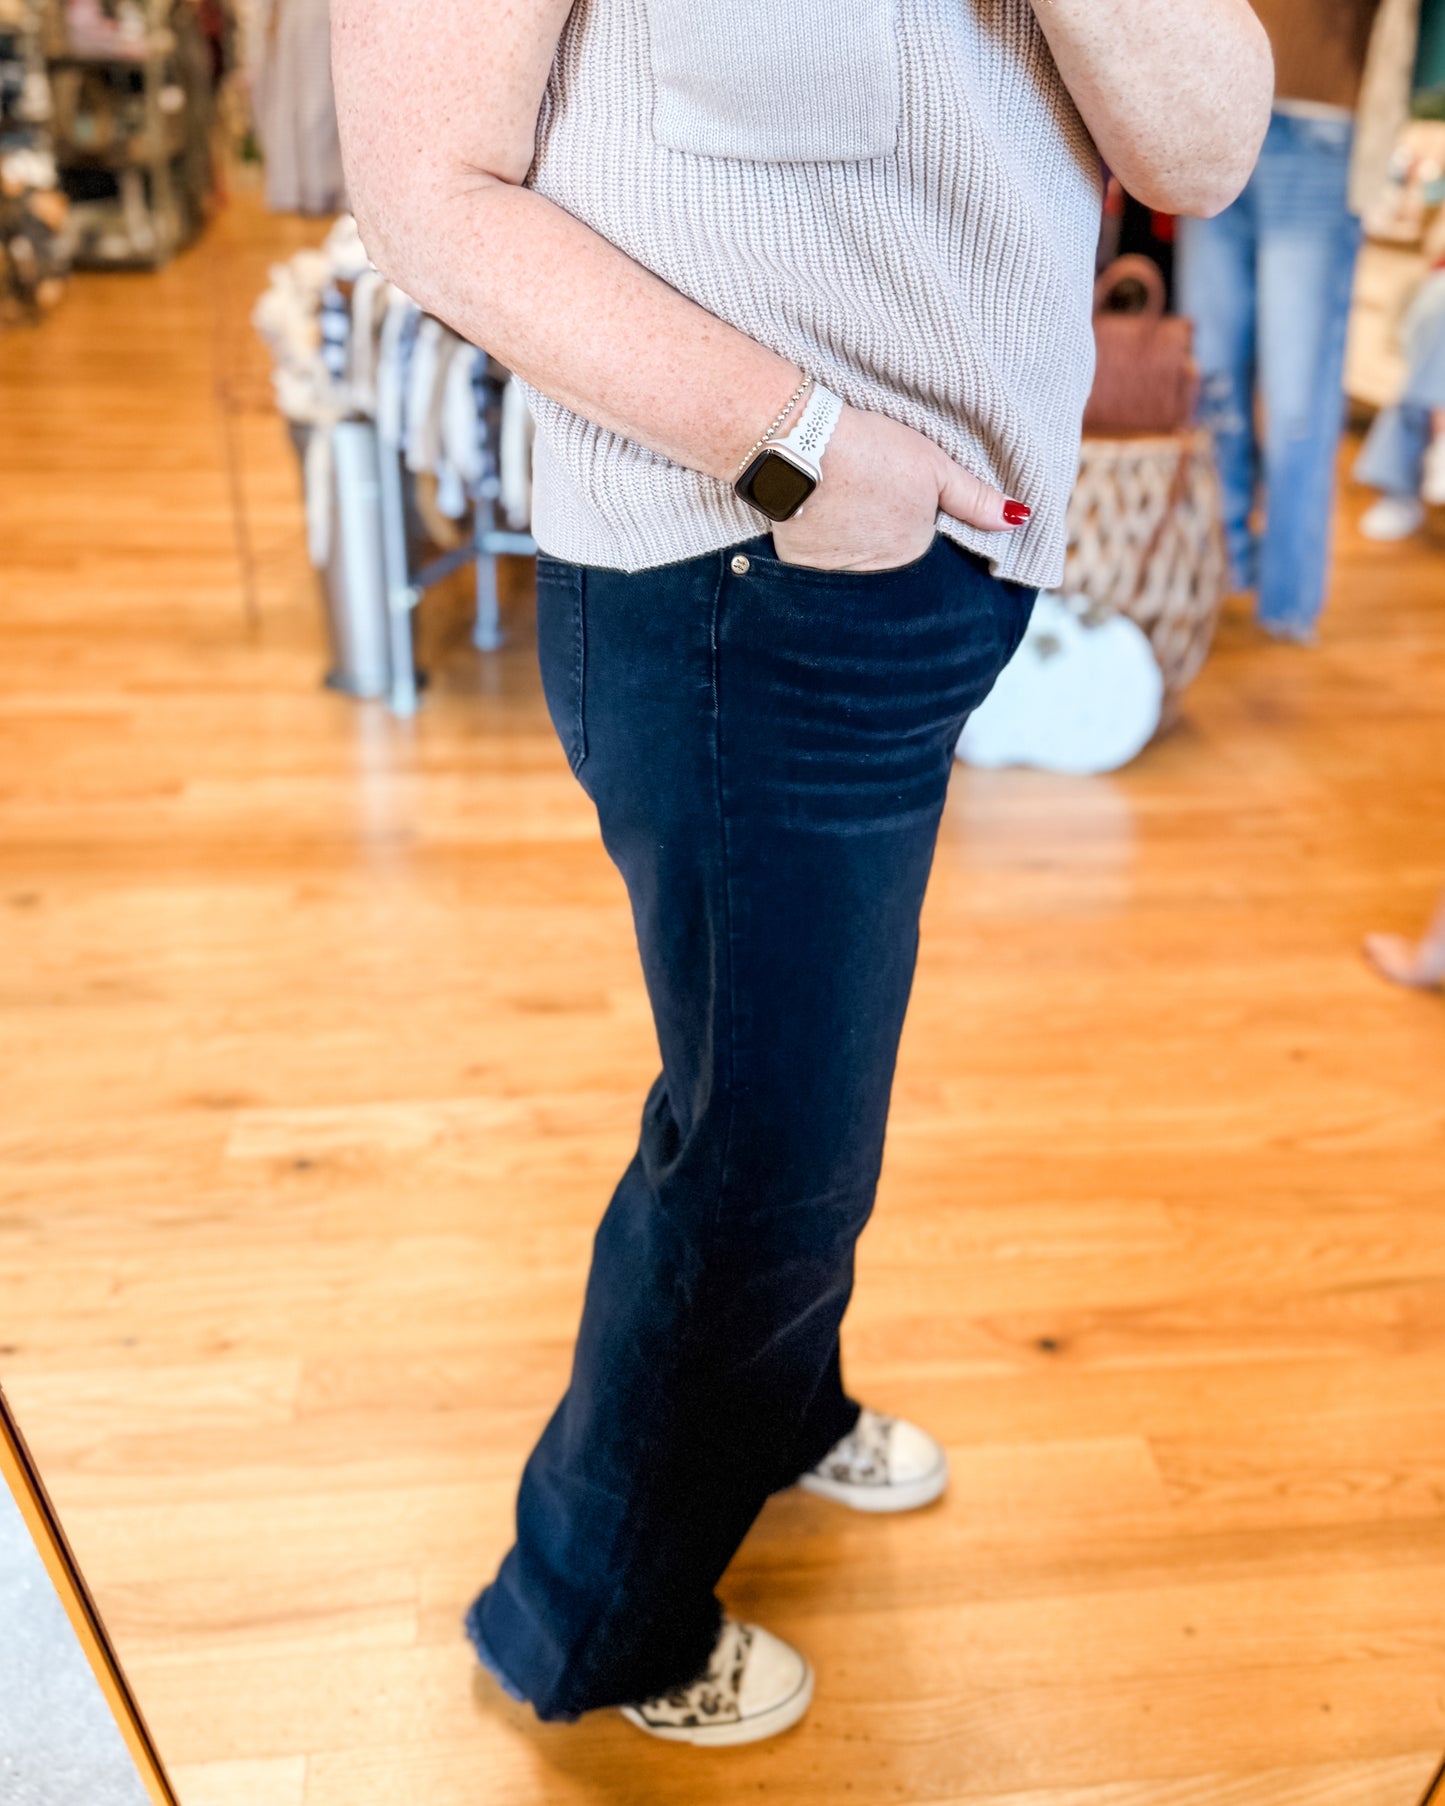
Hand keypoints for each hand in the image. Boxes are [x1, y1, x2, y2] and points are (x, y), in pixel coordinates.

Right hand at [770, 404, 1026, 572]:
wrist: (799, 444)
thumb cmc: (872, 451)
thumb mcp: (935, 467)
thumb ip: (976, 499)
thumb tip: (1019, 519)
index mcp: (914, 555)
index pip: (929, 559)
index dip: (921, 532)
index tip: (906, 509)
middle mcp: (876, 577)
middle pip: (892, 569)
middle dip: (889, 547)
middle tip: (873, 505)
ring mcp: (835, 577)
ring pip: (855, 572)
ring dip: (856, 552)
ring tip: (847, 512)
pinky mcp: (800, 568)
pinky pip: (819, 571)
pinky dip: (823, 552)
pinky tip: (821, 521)